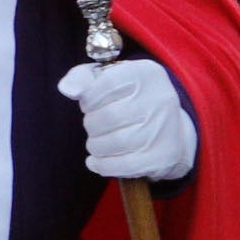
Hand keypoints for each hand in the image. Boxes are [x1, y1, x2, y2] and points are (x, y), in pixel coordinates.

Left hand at [61, 59, 196, 183]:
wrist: (172, 131)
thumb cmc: (130, 100)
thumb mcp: (109, 78)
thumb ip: (82, 77)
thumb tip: (67, 89)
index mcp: (146, 74)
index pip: (106, 83)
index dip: (89, 98)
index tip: (90, 104)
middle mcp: (160, 99)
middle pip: (108, 117)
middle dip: (92, 124)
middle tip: (95, 125)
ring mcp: (163, 130)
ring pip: (113, 143)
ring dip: (96, 145)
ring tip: (98, 141)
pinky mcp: (161, 157)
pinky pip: (122, 166)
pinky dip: (102, 165)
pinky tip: (97, 160)